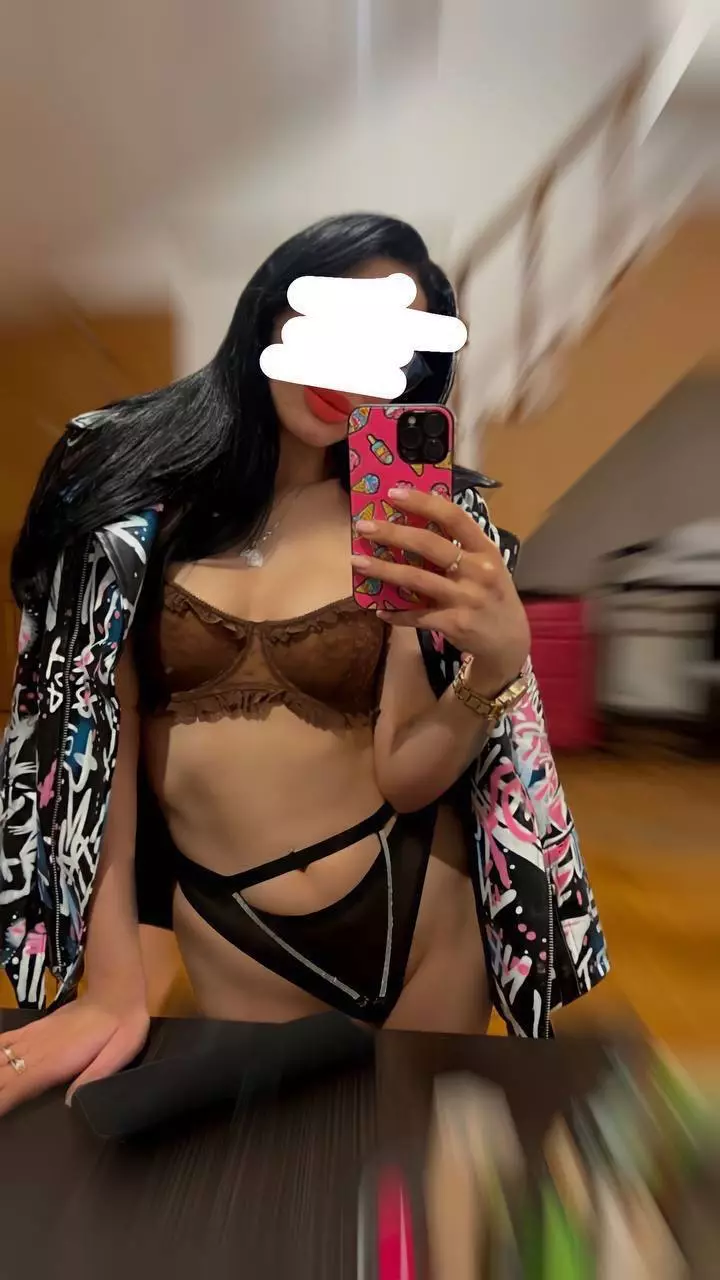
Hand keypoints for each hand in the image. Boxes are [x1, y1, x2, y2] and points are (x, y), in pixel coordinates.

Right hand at [0, 996, 149, 1116]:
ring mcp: (31, 1038)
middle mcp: (35, 1051)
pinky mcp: (33, 1029)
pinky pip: (3, 1041)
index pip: (13, 1089)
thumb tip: (71, 1104)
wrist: (116, 991)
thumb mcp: (119, 1052)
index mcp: (52, 1062)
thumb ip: (94, 1077)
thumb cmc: (120, 1027)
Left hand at [351, 487, 529, 694]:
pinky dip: (396, 613)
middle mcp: (477, 570)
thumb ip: (459, 548)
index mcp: (485, 549)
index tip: (393, 493)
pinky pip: (417, 615)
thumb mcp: (486, 566)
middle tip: (363, 527)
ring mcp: (466, 598)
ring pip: (416, 579)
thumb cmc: (492, 596)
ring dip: (383, 570)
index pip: (454, 517)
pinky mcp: (454, 623)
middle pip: (429, 545)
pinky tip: (379, 609)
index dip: (422, 502)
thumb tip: (412, 525)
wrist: (509, 642)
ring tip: (358, 562)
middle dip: (392, 533)